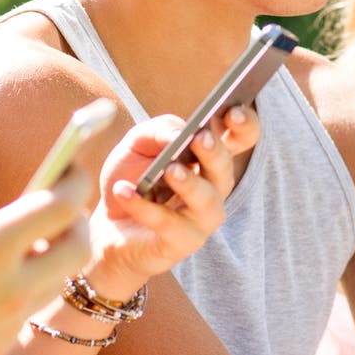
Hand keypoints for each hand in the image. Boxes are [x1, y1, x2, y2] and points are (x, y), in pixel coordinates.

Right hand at [0, 175, 91, 354]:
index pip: (62, 206)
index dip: (75, 182)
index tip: (71, 171)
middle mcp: (12, 286)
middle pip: (82, 248)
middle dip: (77, 222)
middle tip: (59, 210)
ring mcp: (12, 320)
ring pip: (59, 280)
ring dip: (52, 256)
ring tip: (26, 243)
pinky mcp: (3, 344)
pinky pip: (29, 306)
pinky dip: (22, 287)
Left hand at [85, 107, 258, 299]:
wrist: (109, 226)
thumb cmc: (131, 178)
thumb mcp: (137, 145)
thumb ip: (157, 132)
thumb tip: (180, 133)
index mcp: (209, 158)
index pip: (242, 138)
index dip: (245, 125)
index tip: (234, 110)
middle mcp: (214, 188)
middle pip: (225, 170)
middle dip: (215, 154)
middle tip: (200, 138)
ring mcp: (201, 219)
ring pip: (206, 201)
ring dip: (190, 184)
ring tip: (169, 170)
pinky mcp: (181, 243)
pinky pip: (167, 224)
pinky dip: (144, 207)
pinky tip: (124, 190)